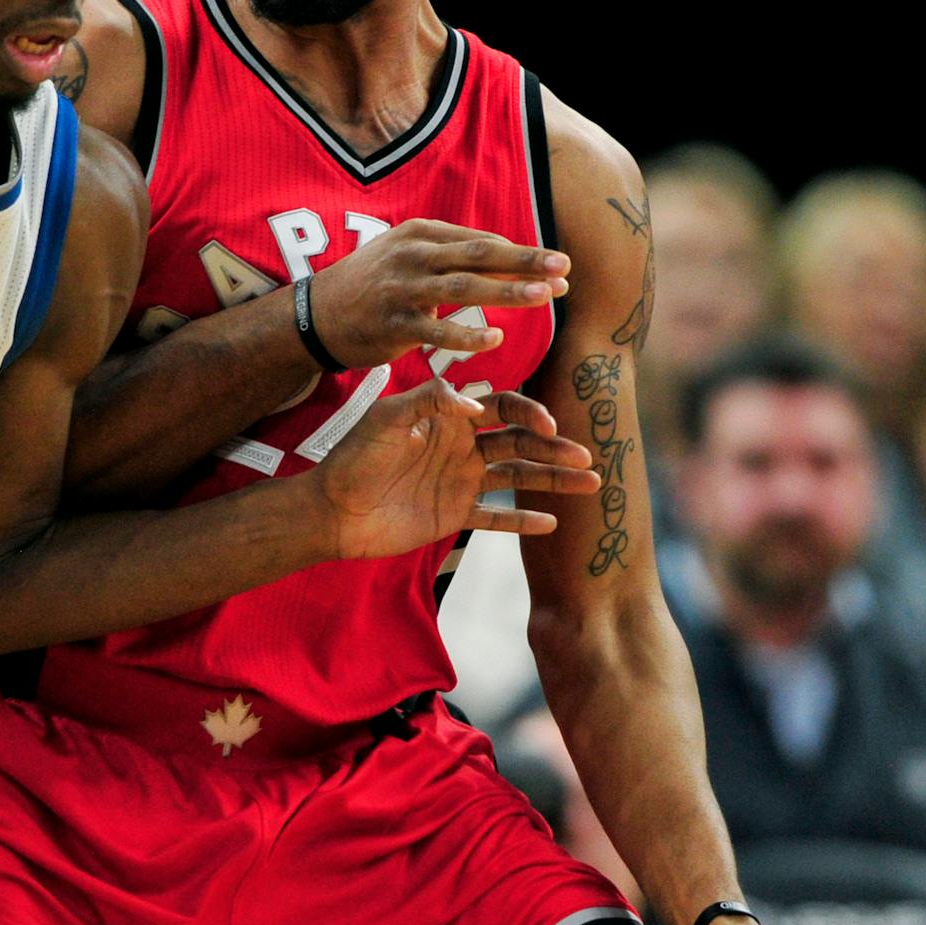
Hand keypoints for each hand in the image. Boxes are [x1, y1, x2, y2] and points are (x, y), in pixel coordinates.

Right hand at [308, 219, 568, 369]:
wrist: (313, 316)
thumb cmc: (370, 286)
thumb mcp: (407, 257)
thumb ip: (453, 257)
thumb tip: (511, 261)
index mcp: (420, 234)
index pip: (482, 242)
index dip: (523, 255)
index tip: (561, 268)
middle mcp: (412, 255)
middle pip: (479, 256)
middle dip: (525, 262)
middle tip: (564, 270)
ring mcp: (400, 289)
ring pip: (463, 288)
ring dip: (505, 292)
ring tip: (543, 299)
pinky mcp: (391, 324)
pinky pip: (435, 330)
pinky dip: (465, 336)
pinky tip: (495, 340)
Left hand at [313, 381, 597, 558]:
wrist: (333, 510)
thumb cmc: (354, 458)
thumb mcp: (386, 419)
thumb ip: (429, 401)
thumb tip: (476, 401)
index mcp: (450, 417)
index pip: (502, 407)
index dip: (528, 413)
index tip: (548, 426)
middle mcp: (462, 446)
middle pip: (520, 442)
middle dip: (554, 448)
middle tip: (585, 456)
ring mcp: (461, 481)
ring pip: (518, 478)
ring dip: (553, 479)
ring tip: (592, 483)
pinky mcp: (454, 515)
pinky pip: (496, 518)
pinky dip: (522, 521)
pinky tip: (552, 524)